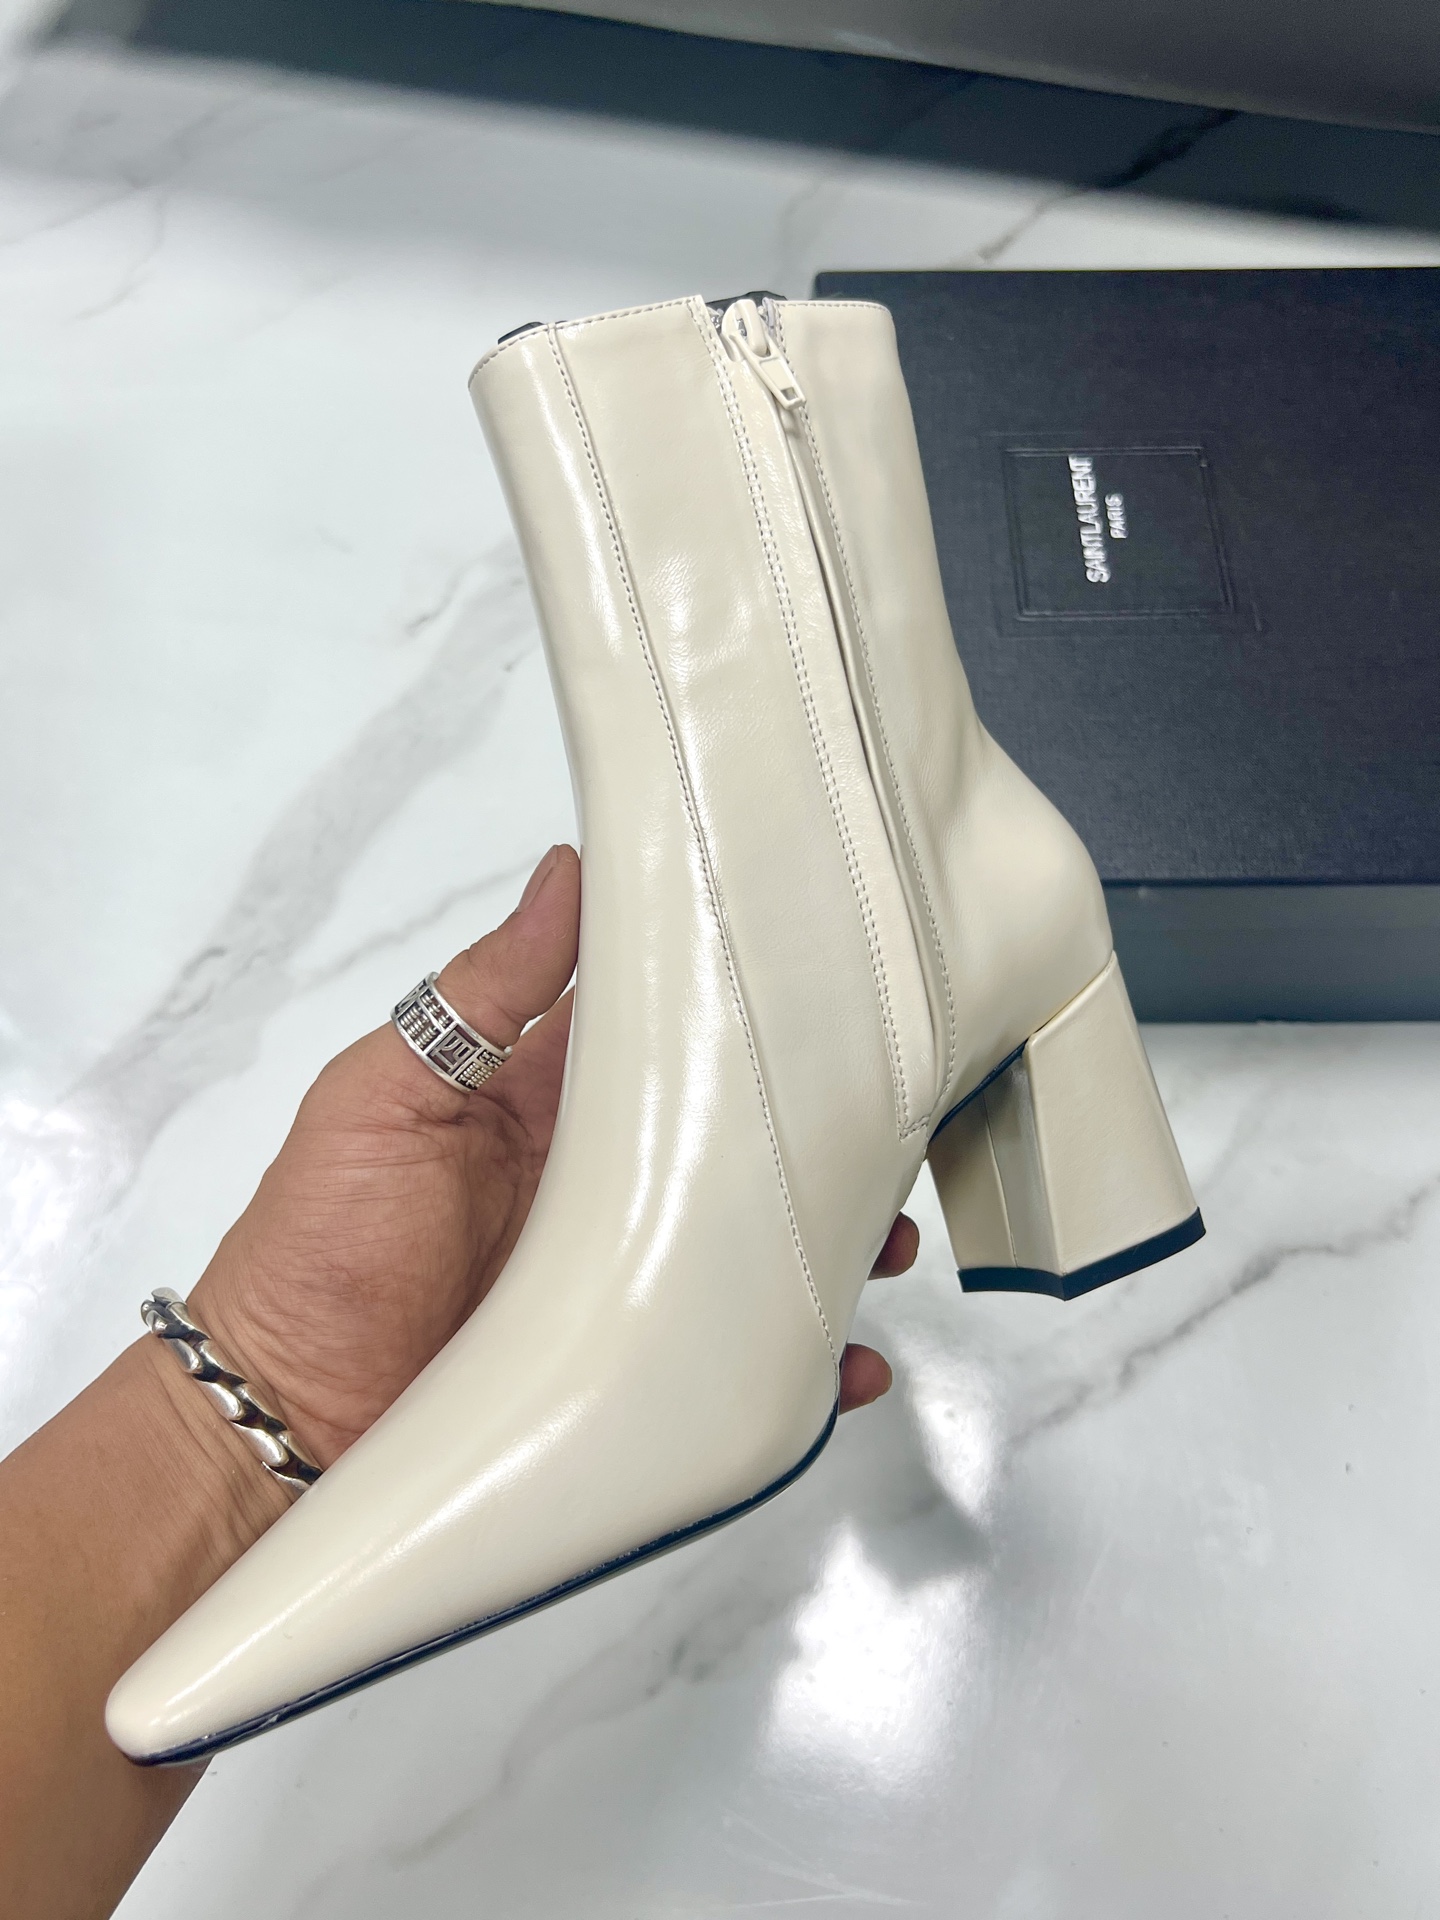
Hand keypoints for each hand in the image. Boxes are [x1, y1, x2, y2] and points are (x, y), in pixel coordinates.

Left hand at [190, 844, 913, 1468]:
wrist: (283, 1417)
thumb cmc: (317, 1244)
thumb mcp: (386, 1092)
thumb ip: (484, 990)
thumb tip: (568, 868)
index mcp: (547, 1097)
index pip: (661, 1023)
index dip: (734, 995)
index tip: (818, 964)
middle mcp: (603, 1181)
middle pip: (734, 1141)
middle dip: (814, 1132)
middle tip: (888, 1119)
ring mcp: (626, 1275)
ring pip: (757, 1248)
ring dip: (827, 1244)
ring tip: (888, 1241)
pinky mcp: (632, 1367)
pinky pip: (734, 1362)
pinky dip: (804, 1367)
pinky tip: (844, 1366)